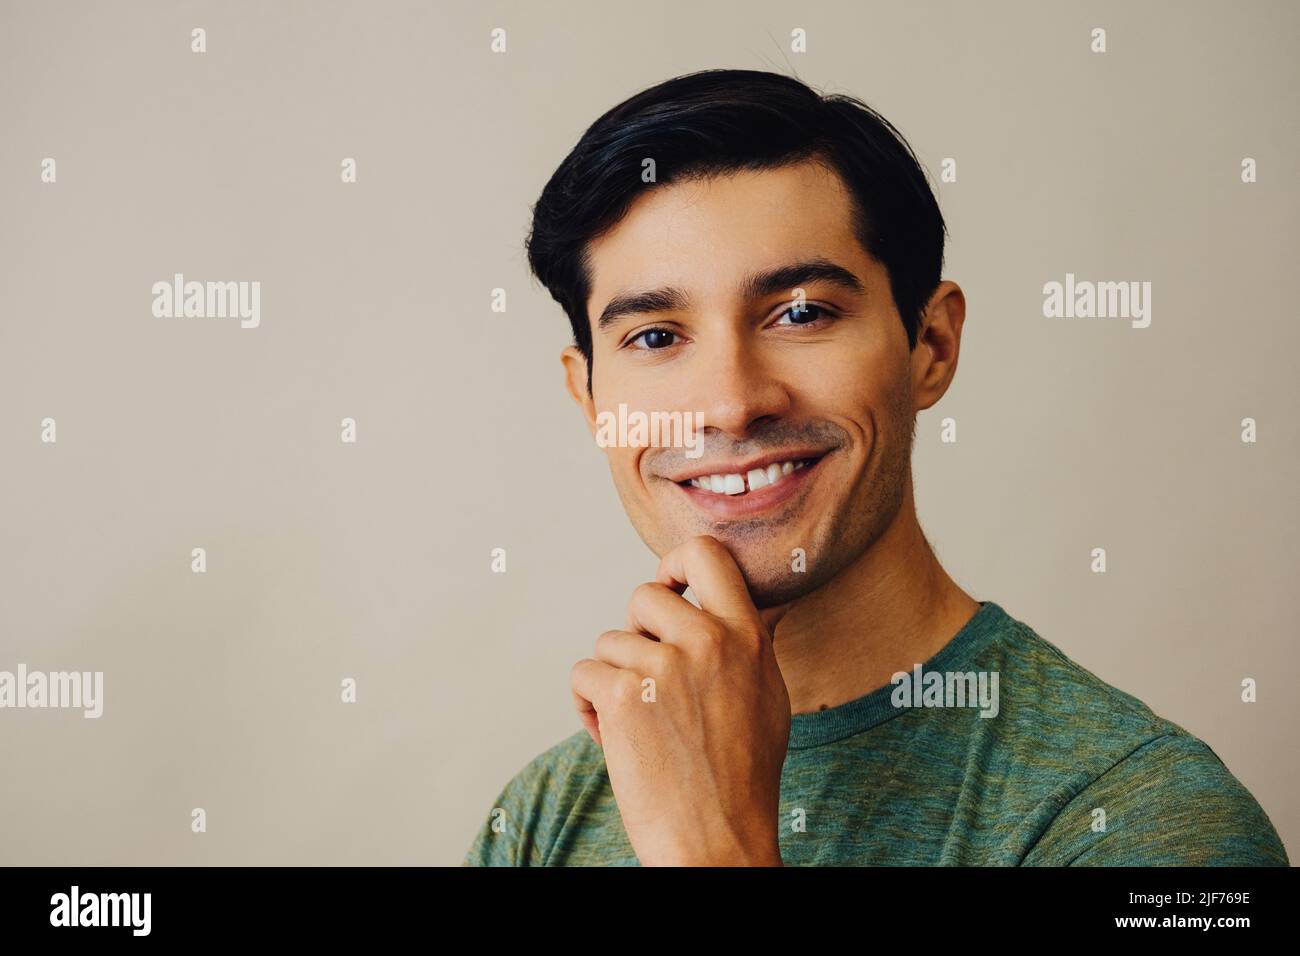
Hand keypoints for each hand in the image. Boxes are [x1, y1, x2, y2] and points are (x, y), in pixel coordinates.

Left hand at [570, 534, 790, 865]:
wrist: (718, 840)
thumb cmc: (743, 776)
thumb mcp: (769, 697)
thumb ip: (755, 644)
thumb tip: (768, 605)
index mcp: (746, 637)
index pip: (707, 555)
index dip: (676, 561)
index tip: (669, 584)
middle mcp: (708, 642)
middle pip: (643, 595)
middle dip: (635, 634)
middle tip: (647, 679)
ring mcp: (663, 667)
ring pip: (609, 642)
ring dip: (612, 681)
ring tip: (639, 724)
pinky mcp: (623, 696)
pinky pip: (583, 674)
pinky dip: (588, 707)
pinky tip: (614, 738)